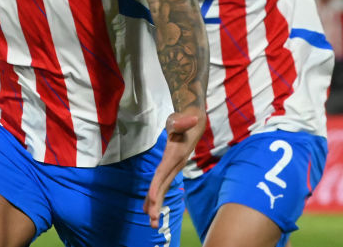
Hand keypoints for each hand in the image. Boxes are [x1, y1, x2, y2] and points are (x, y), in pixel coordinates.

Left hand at [144, 108, 204, 227]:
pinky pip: (162, 184)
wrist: (194, 122)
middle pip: (164, 186)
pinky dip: (156, 196)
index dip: (157, 186)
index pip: (163, 173)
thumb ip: (182, 122)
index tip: (151, 200)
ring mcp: (174, 168)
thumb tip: (193, 119)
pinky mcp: (171, 168)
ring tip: (151, 223)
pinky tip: (148, 207)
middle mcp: (175, 165)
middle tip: (152, 222)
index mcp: (174, 155)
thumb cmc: (183, 120)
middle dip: (157, 203)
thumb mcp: (180, 119)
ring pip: (163, 188)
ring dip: (156, 205)